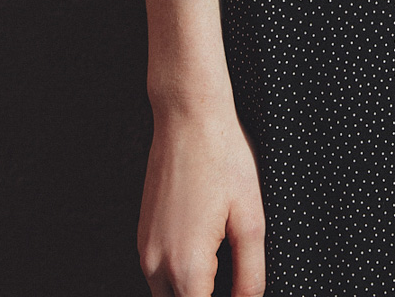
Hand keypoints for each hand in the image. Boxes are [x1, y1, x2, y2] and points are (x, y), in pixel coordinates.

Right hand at [138, 98, 265, 296]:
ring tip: (222, 268)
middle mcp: (157, 264)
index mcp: (187, 268)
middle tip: (232, 282)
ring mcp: (146, 249)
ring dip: (193, 290)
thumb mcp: (251, 218)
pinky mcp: (143, 234)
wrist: (188, 115)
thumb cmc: (221, 156)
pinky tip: (206, 251)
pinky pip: (158, 273)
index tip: (238, 293)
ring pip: (167, 295)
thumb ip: (251, 274)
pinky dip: (180, 276)